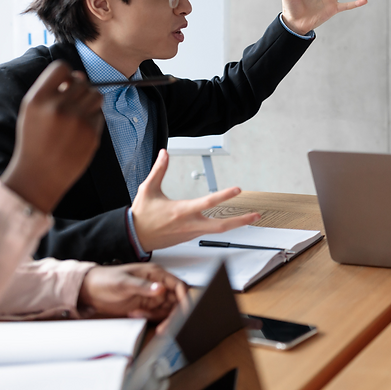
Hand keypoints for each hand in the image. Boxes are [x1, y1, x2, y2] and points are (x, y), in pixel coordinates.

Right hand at [1, 61, 103, 213]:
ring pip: (96, 95)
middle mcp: (58, 107)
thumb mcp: (32, 112)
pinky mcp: (91, 133)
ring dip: (90, 100)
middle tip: (71, 104)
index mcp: (38, 99)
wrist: (39, 175)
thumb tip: (78, 76)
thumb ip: (52, 91)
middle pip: (82, 82)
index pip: (61, 67)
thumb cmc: (35, 140)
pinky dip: (92, 119)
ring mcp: (77, 121)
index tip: (65, 83)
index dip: (66, 74)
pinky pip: (99, 115)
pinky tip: (79, 130)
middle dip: (79, 90)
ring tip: (78, 113)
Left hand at [78, 264, 186, 320]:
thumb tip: (160, 289)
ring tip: (140, 315)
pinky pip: (157, 315)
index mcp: (156, 274)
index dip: (185, 298)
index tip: (185, 310)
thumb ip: (143, 286)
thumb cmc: (105, 279)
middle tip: (166, 324)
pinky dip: (150, 318)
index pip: (178, 285)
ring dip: (159, 317)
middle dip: (173, 313)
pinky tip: (136, 314)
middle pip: (176, 301)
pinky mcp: (147, 306)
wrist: (90, 290)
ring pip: (168, 310)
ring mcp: (153, 296)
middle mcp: (157, 285)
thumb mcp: (124, 282)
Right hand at [131, 150, 259, 251]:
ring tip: (250, 218)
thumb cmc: (141, 215)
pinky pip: (209, 232)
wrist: (134, 237)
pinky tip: (230, 221)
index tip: (238, 189)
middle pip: (221, 226)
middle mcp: (190, 224)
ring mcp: (191, 233)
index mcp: (182, 210)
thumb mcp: (148, 189)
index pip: (208, 202)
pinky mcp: (190, 237)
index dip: (224, 195)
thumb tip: (164, 153)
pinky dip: (221, 226)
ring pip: (218, 230)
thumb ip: (159, 170)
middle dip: (241, 221)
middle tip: (256, 216)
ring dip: (235, 224)